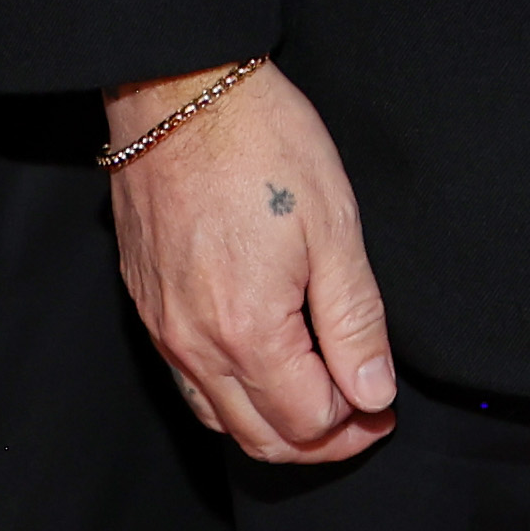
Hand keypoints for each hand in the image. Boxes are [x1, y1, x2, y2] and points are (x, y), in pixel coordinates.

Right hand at [102, 60, 397, 464]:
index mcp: (247, 330)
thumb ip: (355, 321)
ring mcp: (163, 325)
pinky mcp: (146, 302)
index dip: (357, 420)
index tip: (383, 401)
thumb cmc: (260, 143)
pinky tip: (262, 364)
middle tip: (361, 412)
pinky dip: (230, 394)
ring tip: (318, 394)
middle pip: (260, 437)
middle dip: (319, 439)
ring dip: (272, 422)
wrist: (178, 91)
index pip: (307, 421)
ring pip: (219, 417)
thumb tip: (372, 391)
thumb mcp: (335, 226)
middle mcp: (194, 342)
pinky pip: (187, 380)